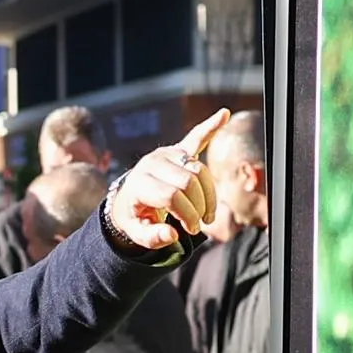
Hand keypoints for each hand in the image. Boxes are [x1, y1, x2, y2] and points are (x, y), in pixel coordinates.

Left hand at [104, 110, 244, 252]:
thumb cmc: (134, 216)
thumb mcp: (135, 232)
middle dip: (199, 206)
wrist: (128, 198)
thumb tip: (172, 235)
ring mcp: (165, 154)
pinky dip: (210, 127)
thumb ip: (151, 237)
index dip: (187, 214)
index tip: (192, 229)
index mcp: (139, 183)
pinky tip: (224, 114)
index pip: (172, 195)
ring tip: (207, 213)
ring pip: (199, 170)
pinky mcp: (177, 151)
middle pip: (188, 182)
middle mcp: (152, 163)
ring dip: (209, 194)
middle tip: (198, 224)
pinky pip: (195, 138)